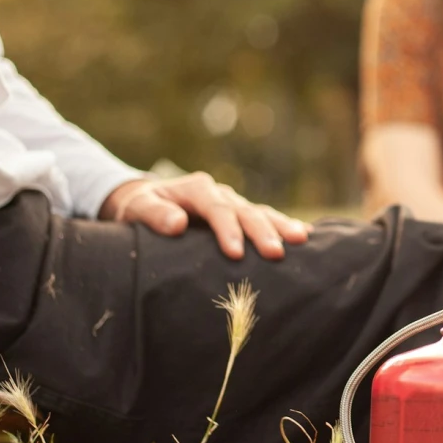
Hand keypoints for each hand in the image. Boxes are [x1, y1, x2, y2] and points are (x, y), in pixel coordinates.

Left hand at [100, 173, 311, 259]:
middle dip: (262, 231)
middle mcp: (220, 193)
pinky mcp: (239, 215)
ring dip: (281, 226)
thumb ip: (154, 215)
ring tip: (301, 239)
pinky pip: (265, 218)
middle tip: (277, 253)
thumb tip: (177, 223)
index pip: (217, 208)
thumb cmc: (138, 209)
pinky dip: (283, 225)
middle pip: (245, 211)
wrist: (145, 202)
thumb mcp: (137, 209)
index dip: (228, 230)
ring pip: (261, 213)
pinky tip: (305, 234)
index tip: (235, 253)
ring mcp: (233, 203)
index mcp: (197, 188)